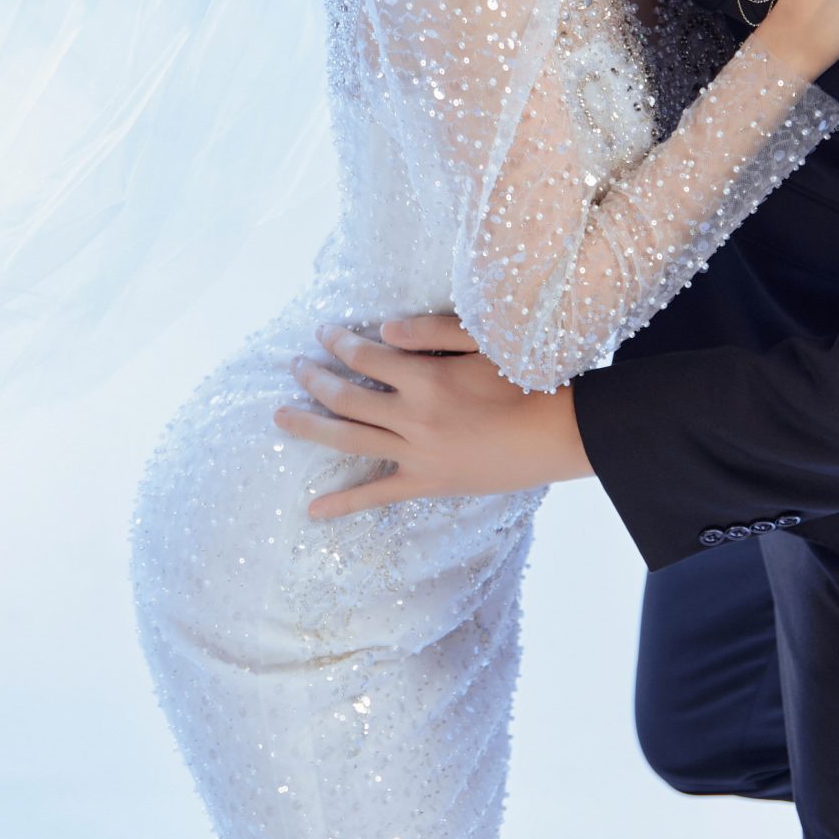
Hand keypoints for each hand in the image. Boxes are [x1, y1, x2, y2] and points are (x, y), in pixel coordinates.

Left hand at [274, 317, 592, 516]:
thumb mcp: (483, 341)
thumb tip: (381, 328)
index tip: (323, 332)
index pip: (366, 356)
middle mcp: (412, 417)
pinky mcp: (427, 483)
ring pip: (349, 440)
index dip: (339, 342)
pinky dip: (344, 503)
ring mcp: (416, 455)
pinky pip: (378, 495)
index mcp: (425, 378)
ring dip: (311, 427)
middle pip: (346, 397)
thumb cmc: (527, 380)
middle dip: (314, 378)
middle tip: (294, 366)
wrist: (558, 434)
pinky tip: (313, 511)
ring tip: (281, 416)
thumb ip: (431, 330)